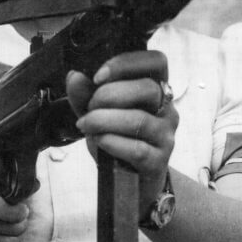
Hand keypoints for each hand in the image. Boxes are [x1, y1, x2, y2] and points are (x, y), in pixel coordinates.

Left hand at [66, 49, 177, 211]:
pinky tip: (99, 141)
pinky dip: (111, 142)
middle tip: (89, 108)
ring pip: (139, 120)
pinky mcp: (160, 160)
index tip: (97, 76)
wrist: (129, 181)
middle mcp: (167, 108)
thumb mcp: (97, 113)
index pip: (157, 61)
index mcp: (155, 88)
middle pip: (147, 88)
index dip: (127, 63)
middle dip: (109, 95)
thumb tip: (74, 76)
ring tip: (87, 126)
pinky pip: (137, 149)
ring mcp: (166, 135)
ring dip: (104, 120)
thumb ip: (85, 95)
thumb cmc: (117, 140)